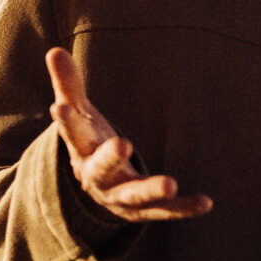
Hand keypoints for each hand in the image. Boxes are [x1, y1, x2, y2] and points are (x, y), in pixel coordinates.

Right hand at [45, 48, 212, 222]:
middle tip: (123, 144)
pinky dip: (184, 208)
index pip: (72, 134)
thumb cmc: (90, 143)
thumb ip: (69, 86)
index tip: (58, 108)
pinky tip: (206, 203)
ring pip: (134, 195)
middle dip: (110, 157)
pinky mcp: (144, 210)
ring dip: (151, 190)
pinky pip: (165, 211)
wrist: (96, 193)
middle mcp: (99, 177)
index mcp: (82, 151)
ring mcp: (121, 196)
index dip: (66, 121)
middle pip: (101, 168)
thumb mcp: (81, 116)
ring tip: (171, 184)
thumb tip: (54, 50)